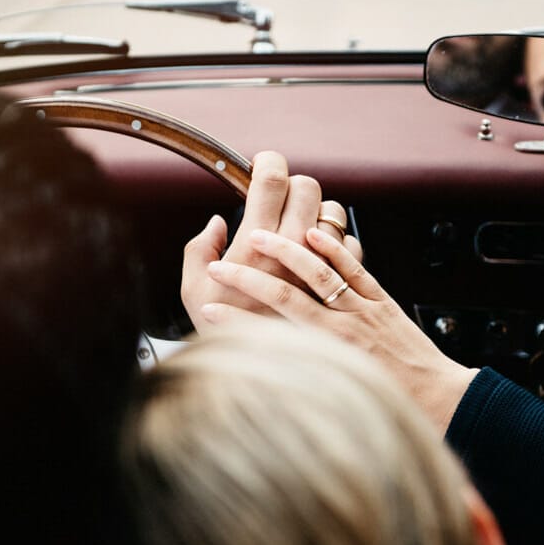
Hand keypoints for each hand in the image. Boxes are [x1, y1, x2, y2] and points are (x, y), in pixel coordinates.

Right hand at [181, 151, 361, 332]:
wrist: (277, 383)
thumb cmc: (230, 343)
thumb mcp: (192, 294)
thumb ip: (199, 251)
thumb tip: (217, 224)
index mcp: (255, 246)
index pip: (271, 179)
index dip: (268, 161)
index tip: (262, 163)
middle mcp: (295, 252)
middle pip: (307, 188)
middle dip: (292, 187)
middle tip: (279, 199)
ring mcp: (325, 270)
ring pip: (333, 214)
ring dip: (317, 214)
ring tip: (302, 228)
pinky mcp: (347, 288)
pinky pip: (351, 248)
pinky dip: (338, 245)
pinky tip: (324, 256)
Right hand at [200, 226, 477, 433]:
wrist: (441, 402)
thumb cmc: (393, 407)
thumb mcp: (342, 401)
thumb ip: (306, 380)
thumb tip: (271, 370)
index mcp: (327, 355)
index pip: (270, 328)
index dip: (234, 319)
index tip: (206, 310)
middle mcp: (342, 328)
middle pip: (284, 293)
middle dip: (247, 279)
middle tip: (218, 268)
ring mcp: (363, 310)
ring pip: (319, 271)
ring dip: (286, 251)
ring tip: (259, 235)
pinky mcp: (382, 301)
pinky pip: (353, 268)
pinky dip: (332, 248)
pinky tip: (314, 232)